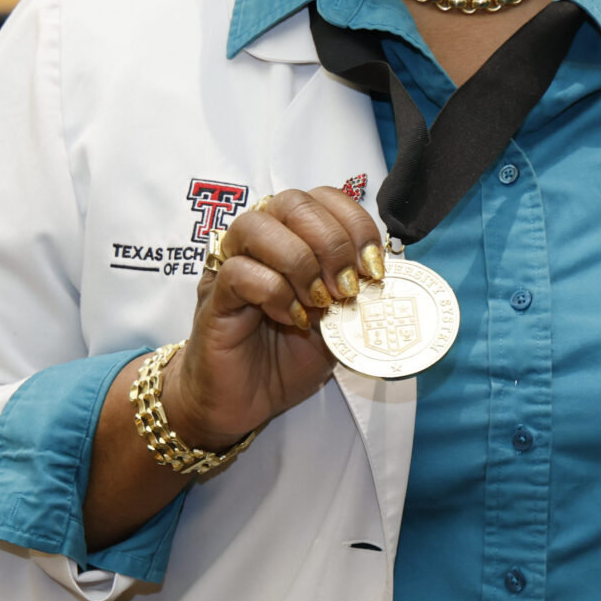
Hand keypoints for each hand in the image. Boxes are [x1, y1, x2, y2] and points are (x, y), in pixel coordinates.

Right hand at [163, 188, 385, 448]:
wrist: (248, 402)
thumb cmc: (290, 356)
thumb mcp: (339, 322)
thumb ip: (357, 292)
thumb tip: (385, 274)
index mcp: (293, 236)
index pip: (323, 198)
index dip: (355, 224)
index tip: (374, 266)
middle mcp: (259, 241)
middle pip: (292, 202)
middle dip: (331, 241)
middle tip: (347, 287)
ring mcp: (230, 265)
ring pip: (258, 226)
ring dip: (300, 261)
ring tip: (321, 302)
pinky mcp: (214, 297)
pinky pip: (239, 272)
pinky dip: (275, 293)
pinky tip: (294, 320)